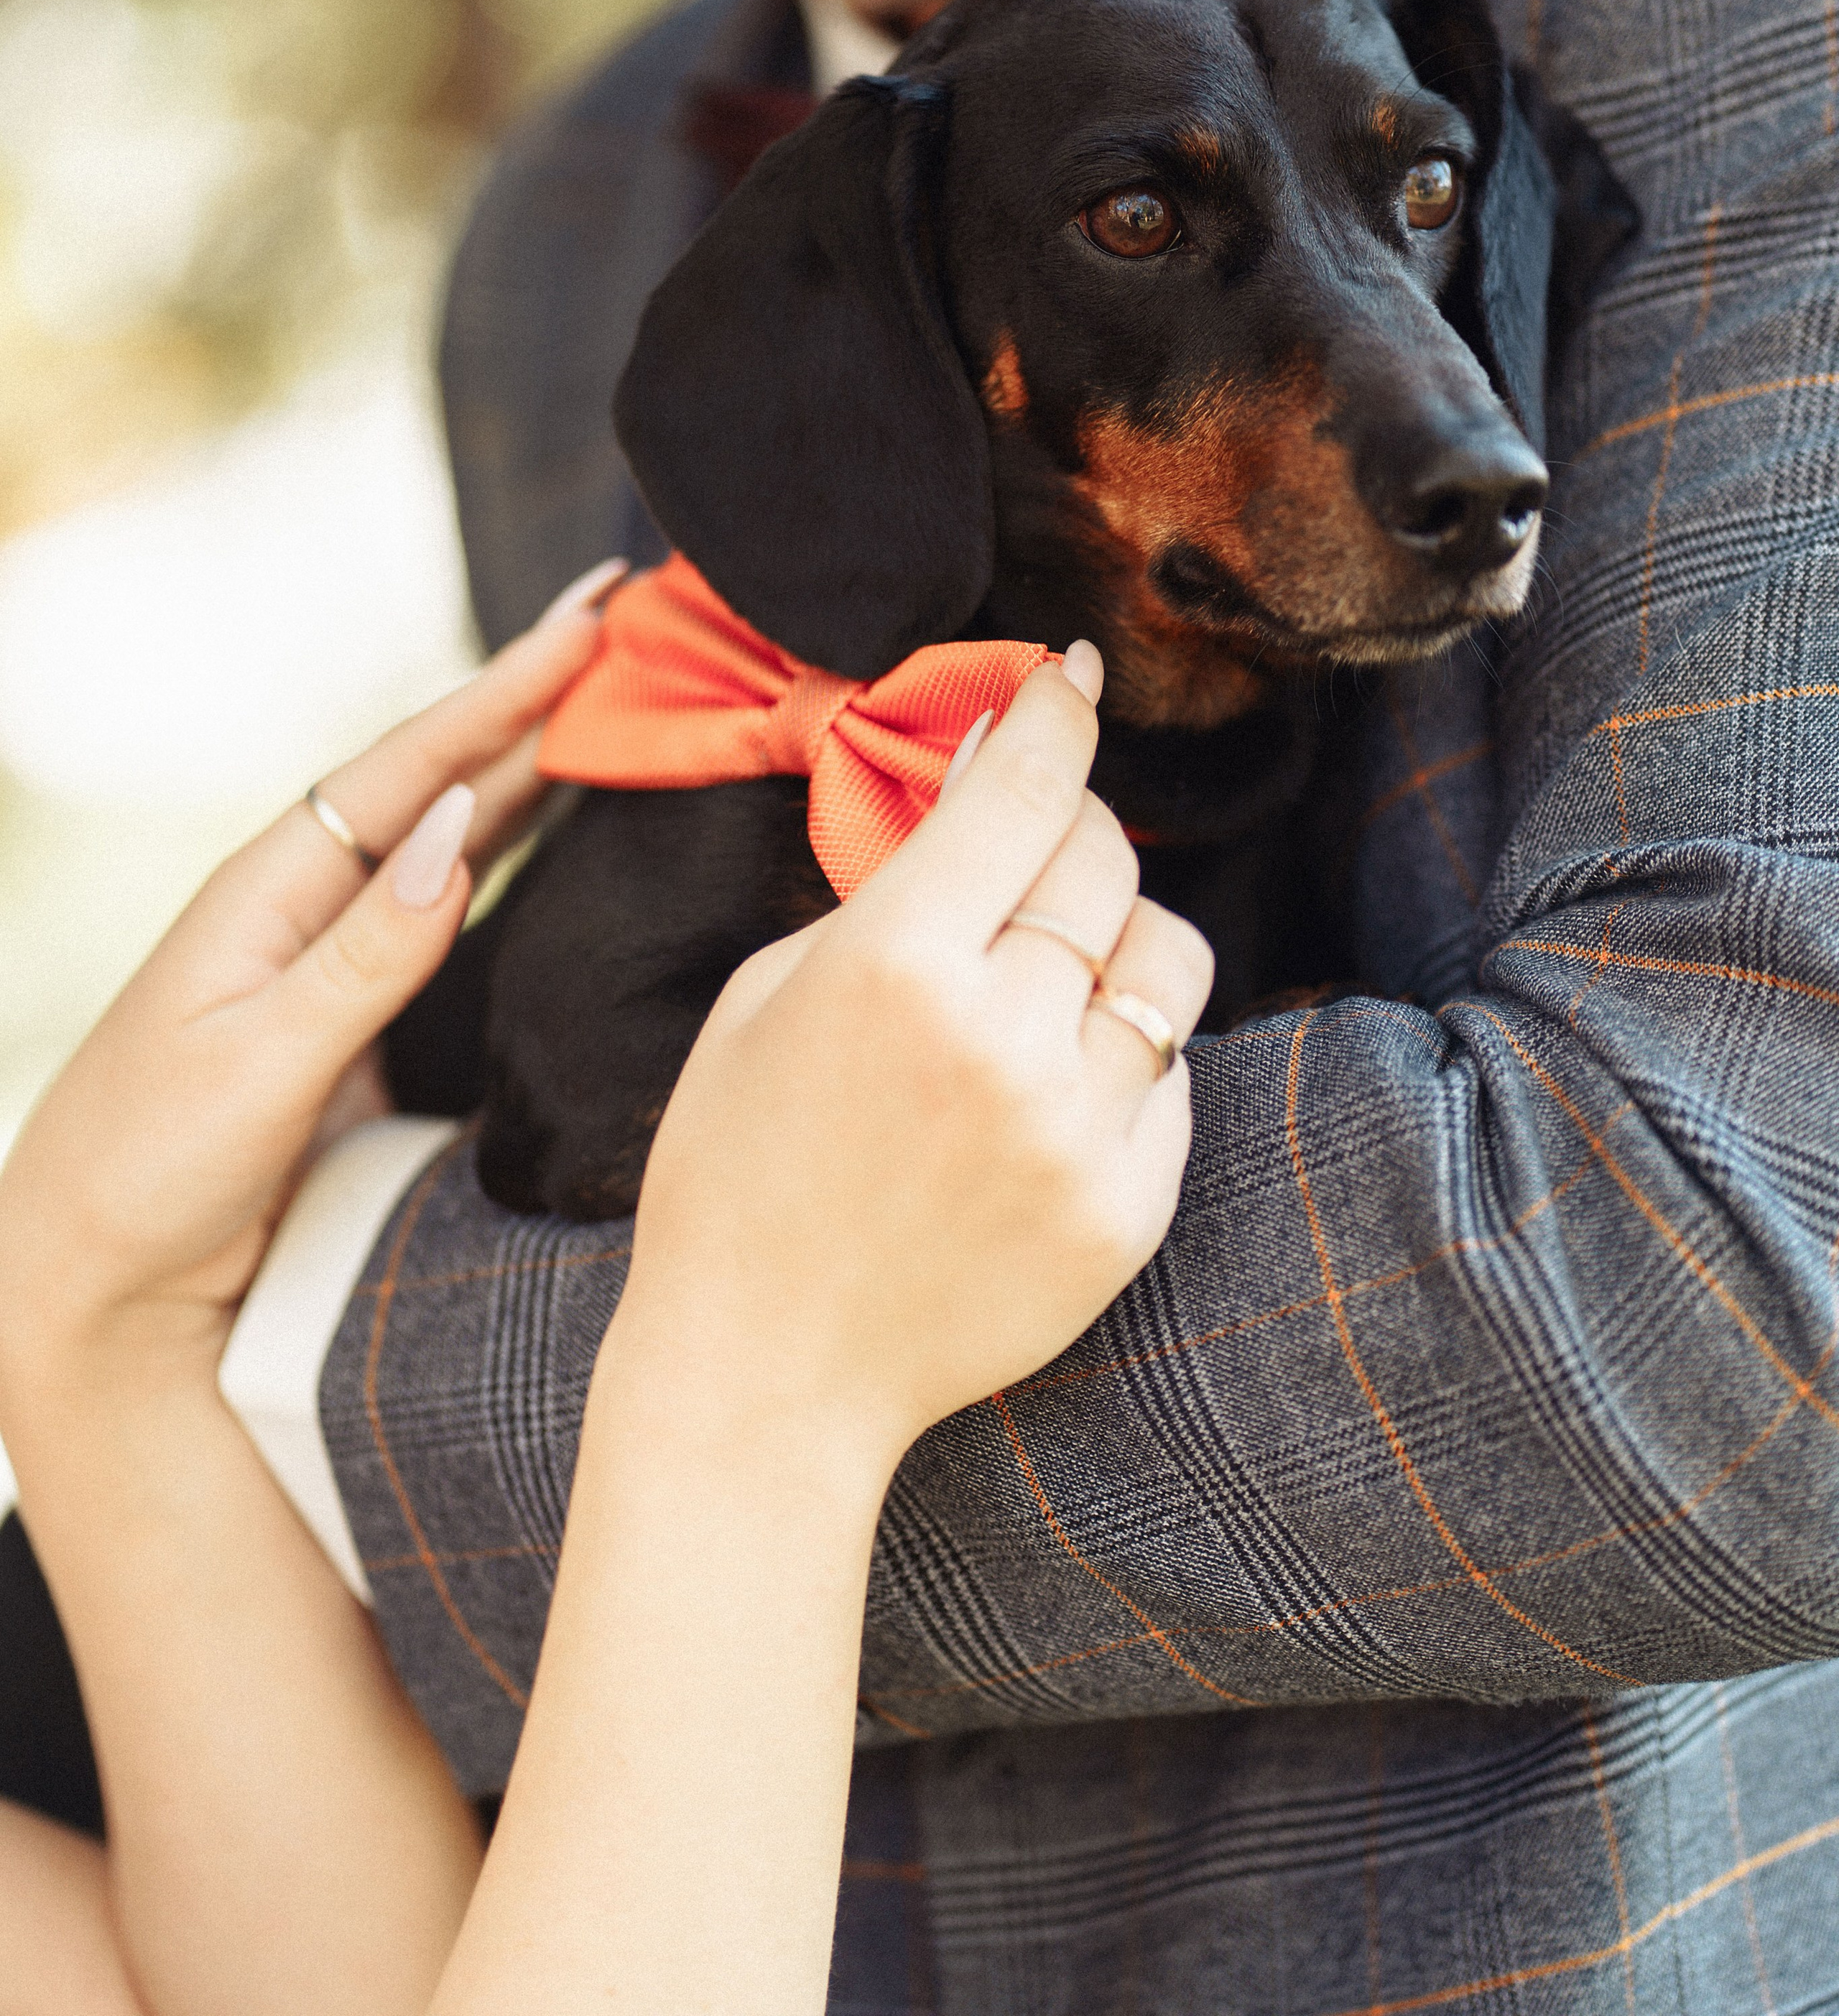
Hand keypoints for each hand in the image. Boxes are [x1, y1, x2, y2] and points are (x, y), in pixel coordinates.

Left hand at [0, 562, 623, 1398]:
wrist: (92, 1282)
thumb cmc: (146, 1172)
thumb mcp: (257, 1063)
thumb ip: (367, 955)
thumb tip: (462, 828)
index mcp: (273, 890)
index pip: (414, 765)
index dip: (507, 691)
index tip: (593, 617)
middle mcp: (311, 902)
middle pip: (445, 776)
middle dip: (537, 697)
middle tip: (633, 620)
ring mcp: (338, 953)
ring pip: (458, 828)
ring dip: (537, 760)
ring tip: (620, 694)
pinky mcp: (366, 1013)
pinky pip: (456, 903)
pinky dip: (517, 847)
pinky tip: (564, 819)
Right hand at [615, 644, 1211, 1480]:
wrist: (766, 1373)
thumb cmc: (739, 1166)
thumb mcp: (772, 993)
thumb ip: (889, 884)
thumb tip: (987, 771)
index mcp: (895, 965)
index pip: (1025, 788)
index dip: (1057, 713)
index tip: (1076, 675)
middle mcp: (1001, 1038)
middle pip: (1103, 859)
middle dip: (1073, 827)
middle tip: (1035, 841)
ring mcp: (1076, 1130)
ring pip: (1167, 959)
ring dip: (1117, 939)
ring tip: (1052, 973)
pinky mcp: (1127, 1209)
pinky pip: (1172, 1077)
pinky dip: (1122, 1058)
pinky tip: (1045, 1087)